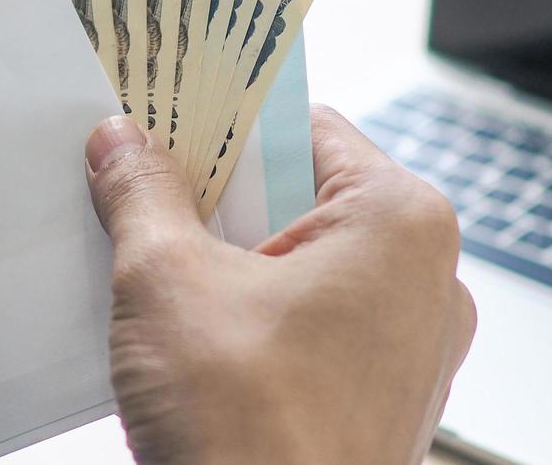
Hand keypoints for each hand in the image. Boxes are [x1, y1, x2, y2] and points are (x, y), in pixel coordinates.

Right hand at [85, 106, 474, 464]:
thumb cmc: (254, 439)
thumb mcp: (168, 286)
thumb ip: (144, 196)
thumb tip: (125, 145)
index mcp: (401, 222)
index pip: (306, 126)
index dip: (228, 120)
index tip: (170, 118)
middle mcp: (426, 277)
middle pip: (305, 194)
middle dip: (221, 199)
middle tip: (149, 197)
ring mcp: (410, 344)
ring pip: (307, 263)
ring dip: (232, 262)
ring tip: (164, 273)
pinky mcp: (382, 396)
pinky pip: (315, 323)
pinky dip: (256, 317)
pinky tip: (193, 337)